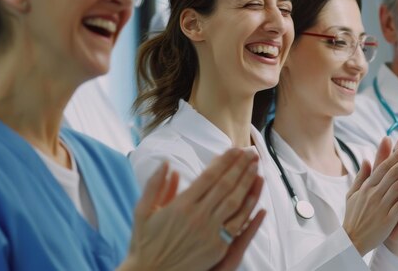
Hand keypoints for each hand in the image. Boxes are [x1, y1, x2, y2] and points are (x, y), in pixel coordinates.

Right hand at [118, 148, 264, 270]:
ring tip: (256, 166)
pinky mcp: (217, 247)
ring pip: (234, 202)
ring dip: (247, 182)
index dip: (224, 161)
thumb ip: (154, 185)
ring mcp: (209, 232)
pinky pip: (237, 224)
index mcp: (180, 205)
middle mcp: (197, 216)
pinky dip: (248, 208)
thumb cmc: (144, 242)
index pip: (209, 176)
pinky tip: (255, 196)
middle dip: (240, 166)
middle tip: (250, 152)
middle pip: (225, 185)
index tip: (234, 149)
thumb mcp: (142, 211)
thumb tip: (166, 164)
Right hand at [342, 136, 397, 255]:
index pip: (383, 167)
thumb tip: (366, 160)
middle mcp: (374, 194)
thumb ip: (361, 177)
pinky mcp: (387, 219)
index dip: (396, 156)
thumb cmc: (353, 216)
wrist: (351, 240)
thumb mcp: (352, 194)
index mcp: (367, 187)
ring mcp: (381, 206)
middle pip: (393, 173)